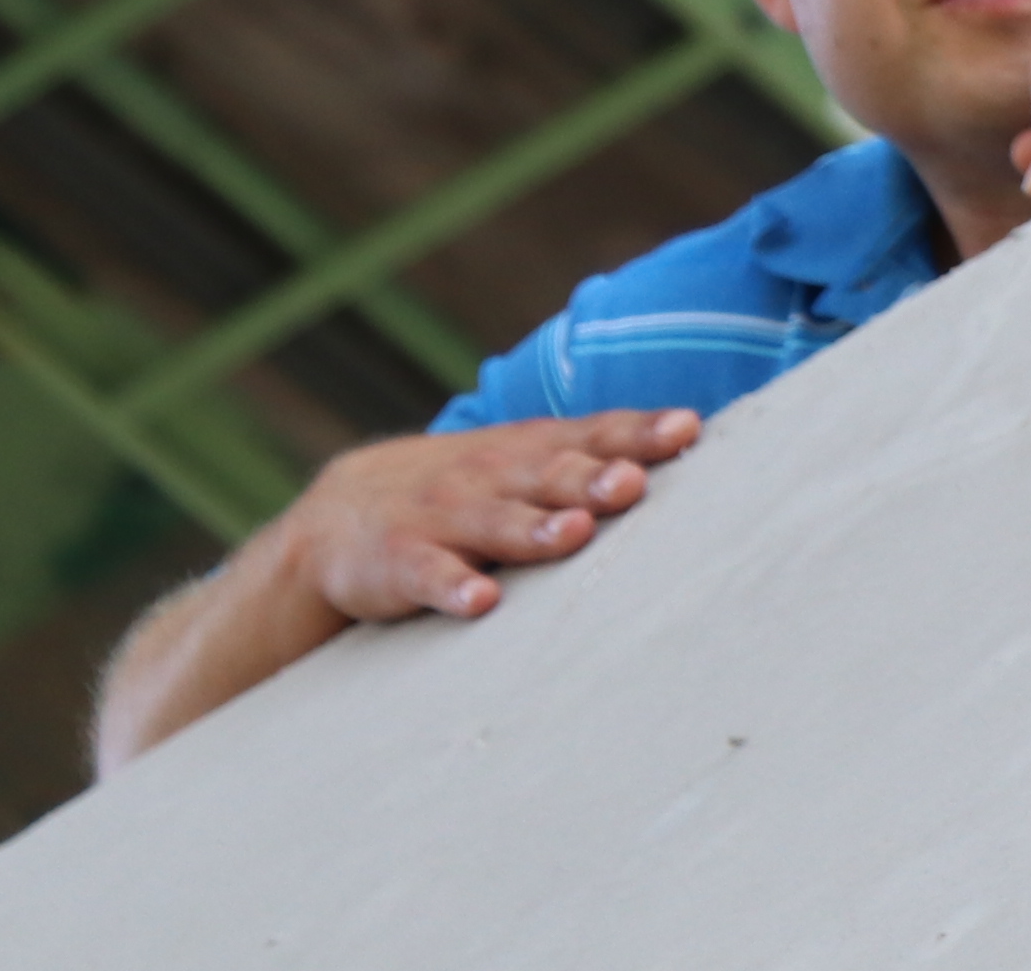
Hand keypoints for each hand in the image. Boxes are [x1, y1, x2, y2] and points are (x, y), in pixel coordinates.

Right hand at [284, 409, 696, 628]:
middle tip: (633, 484)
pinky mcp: (400, 563)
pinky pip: (430, 576)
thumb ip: (595, 458)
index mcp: (531, 450)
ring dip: (534, 529)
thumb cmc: (466, 490)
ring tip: (572, 534)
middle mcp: (492, 476)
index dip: (637, 432)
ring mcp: (444, 518)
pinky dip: (454, 587)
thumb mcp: (523, 465)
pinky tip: (481, 601)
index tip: (685, 429)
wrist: (336, 519)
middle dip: (593, 478)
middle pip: (551, 474)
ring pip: (496, 522)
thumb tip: (693, 446)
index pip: (592, 434)